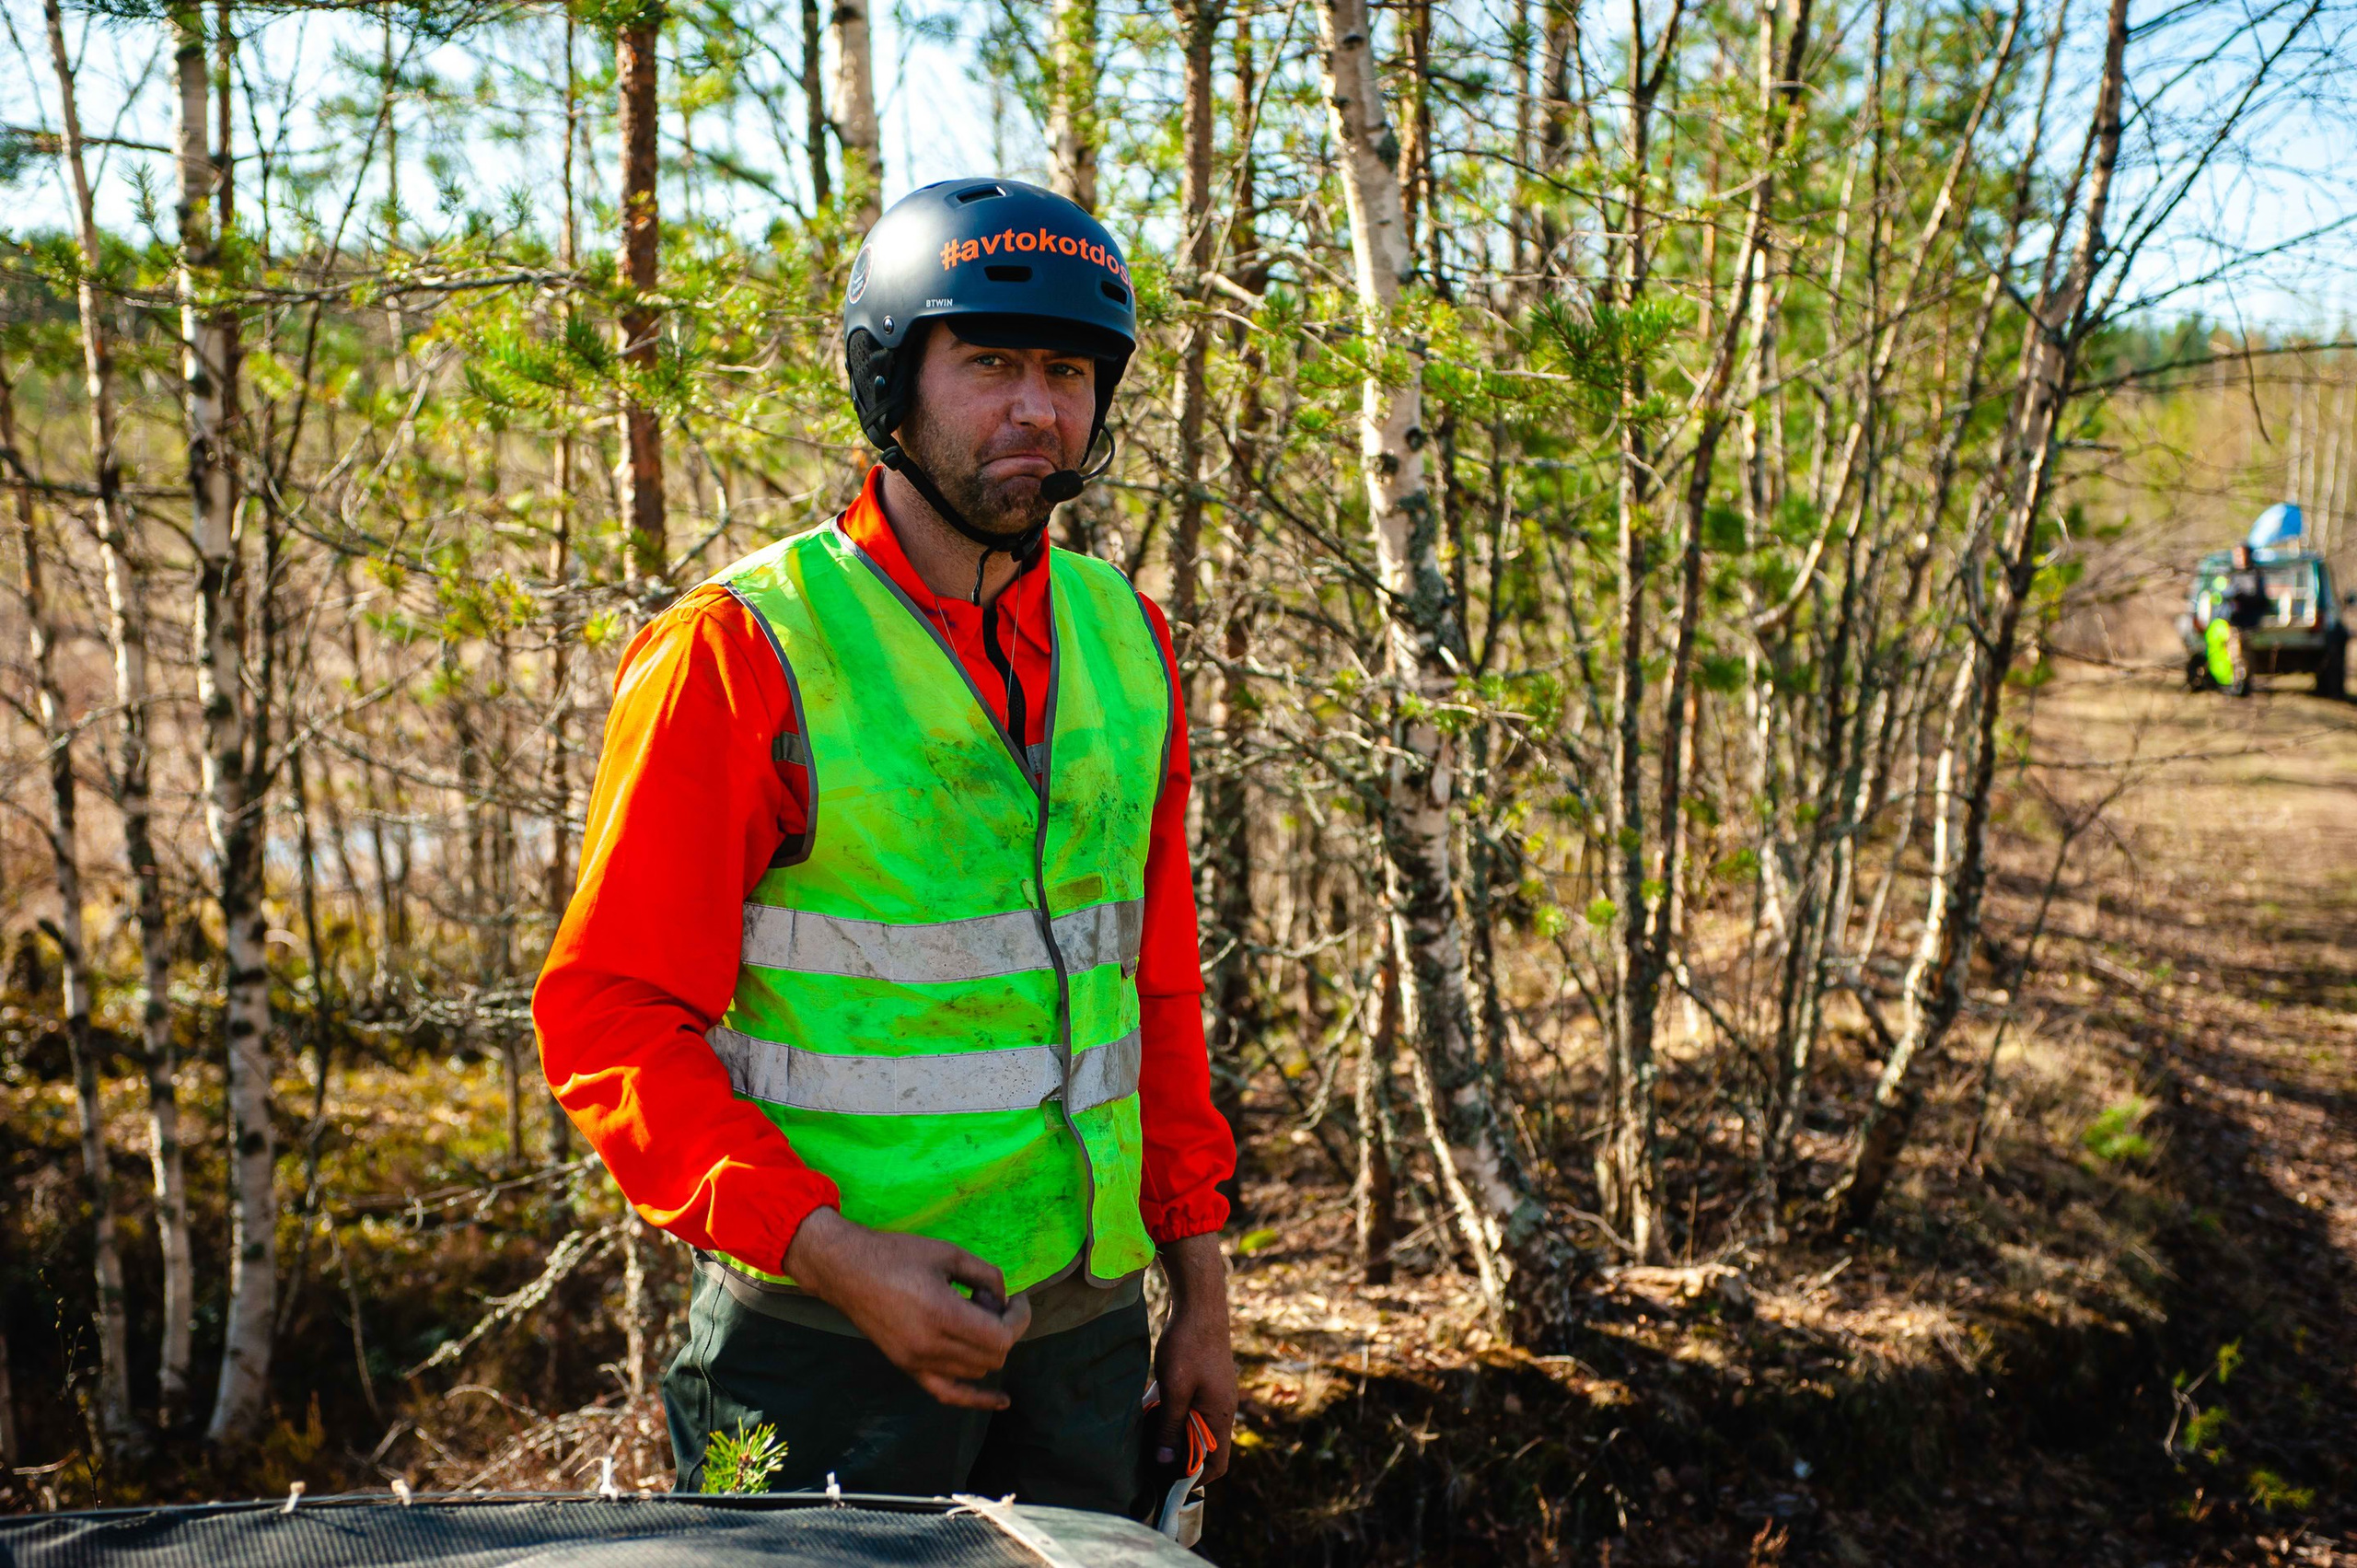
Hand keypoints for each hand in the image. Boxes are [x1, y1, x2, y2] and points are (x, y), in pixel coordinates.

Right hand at [784, 1207, 1032, 1408]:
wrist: (846, 1270)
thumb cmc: (896, 1254)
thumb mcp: (949, 1253)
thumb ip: (986, 1275)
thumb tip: (1004, 1298)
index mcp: (942, 1315)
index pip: (1001, 1337)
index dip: (1019, 1318)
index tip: (1017, 1298)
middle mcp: (930, 1347)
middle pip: (993, 1356)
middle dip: (1005, 1329)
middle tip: (991, 1301)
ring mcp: (917, 1362)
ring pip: (977, 1372)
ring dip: (989, 1348)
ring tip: (974, 1317)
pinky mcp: (908, 1368)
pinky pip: (948, 1393)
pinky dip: (977, 1398)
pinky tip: (1001, 1401)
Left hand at [1150, 1232, 1235, 1482]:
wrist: (1200, 1303)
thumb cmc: (1188, 1345)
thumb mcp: (1174, 1389)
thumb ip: (1170, 1426)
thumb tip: (1166, 1461)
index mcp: (1221, 1416)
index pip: (1218, 1464)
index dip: (1195, 1477)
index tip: (1167, 1479)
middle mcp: (1221, 1408)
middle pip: (1204, 1447)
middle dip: (1178, 1455)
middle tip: (1148, 1458)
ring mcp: (1214, 1393)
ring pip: (1193, 1425)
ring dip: (1171, 1432)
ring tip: (1144, 1435)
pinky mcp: (1203, 1379)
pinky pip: (1189, 1406)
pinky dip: (1171, 1411)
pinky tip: (1148, 1407)